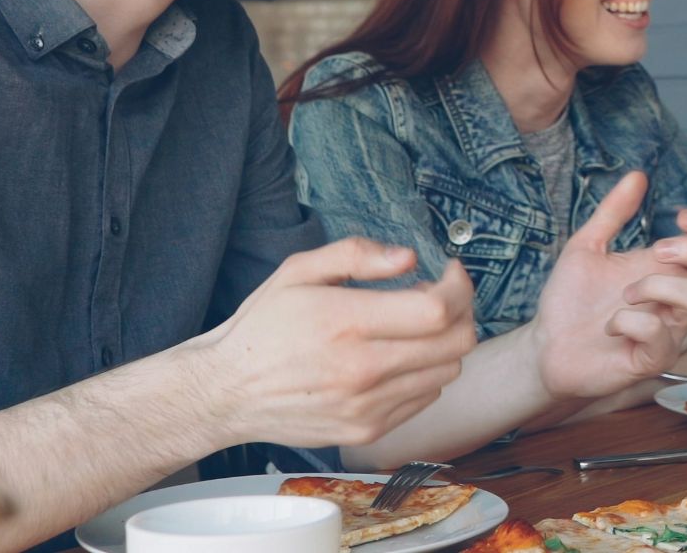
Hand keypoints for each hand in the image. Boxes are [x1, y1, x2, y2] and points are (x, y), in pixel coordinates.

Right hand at [198, 238, 475, 446]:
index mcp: (346, 323)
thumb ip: (356, 255)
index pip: (437, 309)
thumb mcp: (298, 271)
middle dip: (461, 311)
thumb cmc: (263, 327)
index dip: (458, 286)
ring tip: (416, 327)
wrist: (225, 393)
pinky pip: (425, 398)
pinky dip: (425, 373)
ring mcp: (367, 407)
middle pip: (455, 343)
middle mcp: (362, 370)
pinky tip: (397, 357)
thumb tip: (409, 258)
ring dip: (445, 344)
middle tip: (442, 296)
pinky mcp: (367, 431)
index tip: (450, 272)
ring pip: (448, 372)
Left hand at [530, 172, 686, 398]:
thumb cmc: (570, 301)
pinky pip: (659, 333)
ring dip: (655, 286)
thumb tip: (638, 175)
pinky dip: (629, 321)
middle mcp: (677, 298)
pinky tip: (610, 325)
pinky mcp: (653, 359)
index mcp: (668, 269)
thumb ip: (613, 212)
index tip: (681, 216)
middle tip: (659, 250)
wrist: (545, 347)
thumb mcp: (587, 245)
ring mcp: (670, 330)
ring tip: (624, 294)